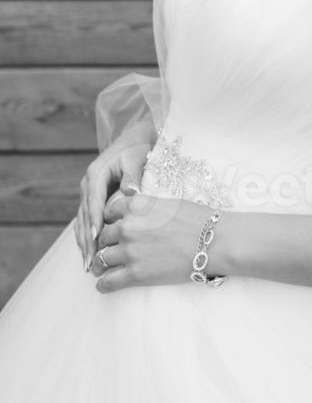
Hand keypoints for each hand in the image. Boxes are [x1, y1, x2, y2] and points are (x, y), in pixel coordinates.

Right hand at [74, 131, 151, 270]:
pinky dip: (86, 236)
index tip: (97, 237)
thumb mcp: (135, 158)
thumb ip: (132, 175)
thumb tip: (130, 192)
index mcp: (96, 173)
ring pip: (82, 221)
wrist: (134, 139)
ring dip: (84, 242)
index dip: (94, 220)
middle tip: (90, 261)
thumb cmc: (137, 148)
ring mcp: (88, 192)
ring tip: (87, 264)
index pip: (93, 201)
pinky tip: (89, 252)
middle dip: (86, 239)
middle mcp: (88, 184)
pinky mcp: (93, 198)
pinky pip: (87, 220)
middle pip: (85, 215)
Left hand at [90, 193, 231, 292]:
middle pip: (103, 235)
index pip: (109, 211)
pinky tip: (103, 285)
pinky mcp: (136, 274)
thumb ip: (147, 206)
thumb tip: (139, 210)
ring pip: (101, 258)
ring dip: (101, 263)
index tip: (114, 227)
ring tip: (101, 268)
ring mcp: (130, 251)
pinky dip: (103, 285)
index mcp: (137, 205)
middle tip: (109, 248)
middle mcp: (128, 226)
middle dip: (105, 242)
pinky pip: (108, 282)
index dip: (111, 220)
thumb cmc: (198, 219)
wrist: (213, 242)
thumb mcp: (168, 203)